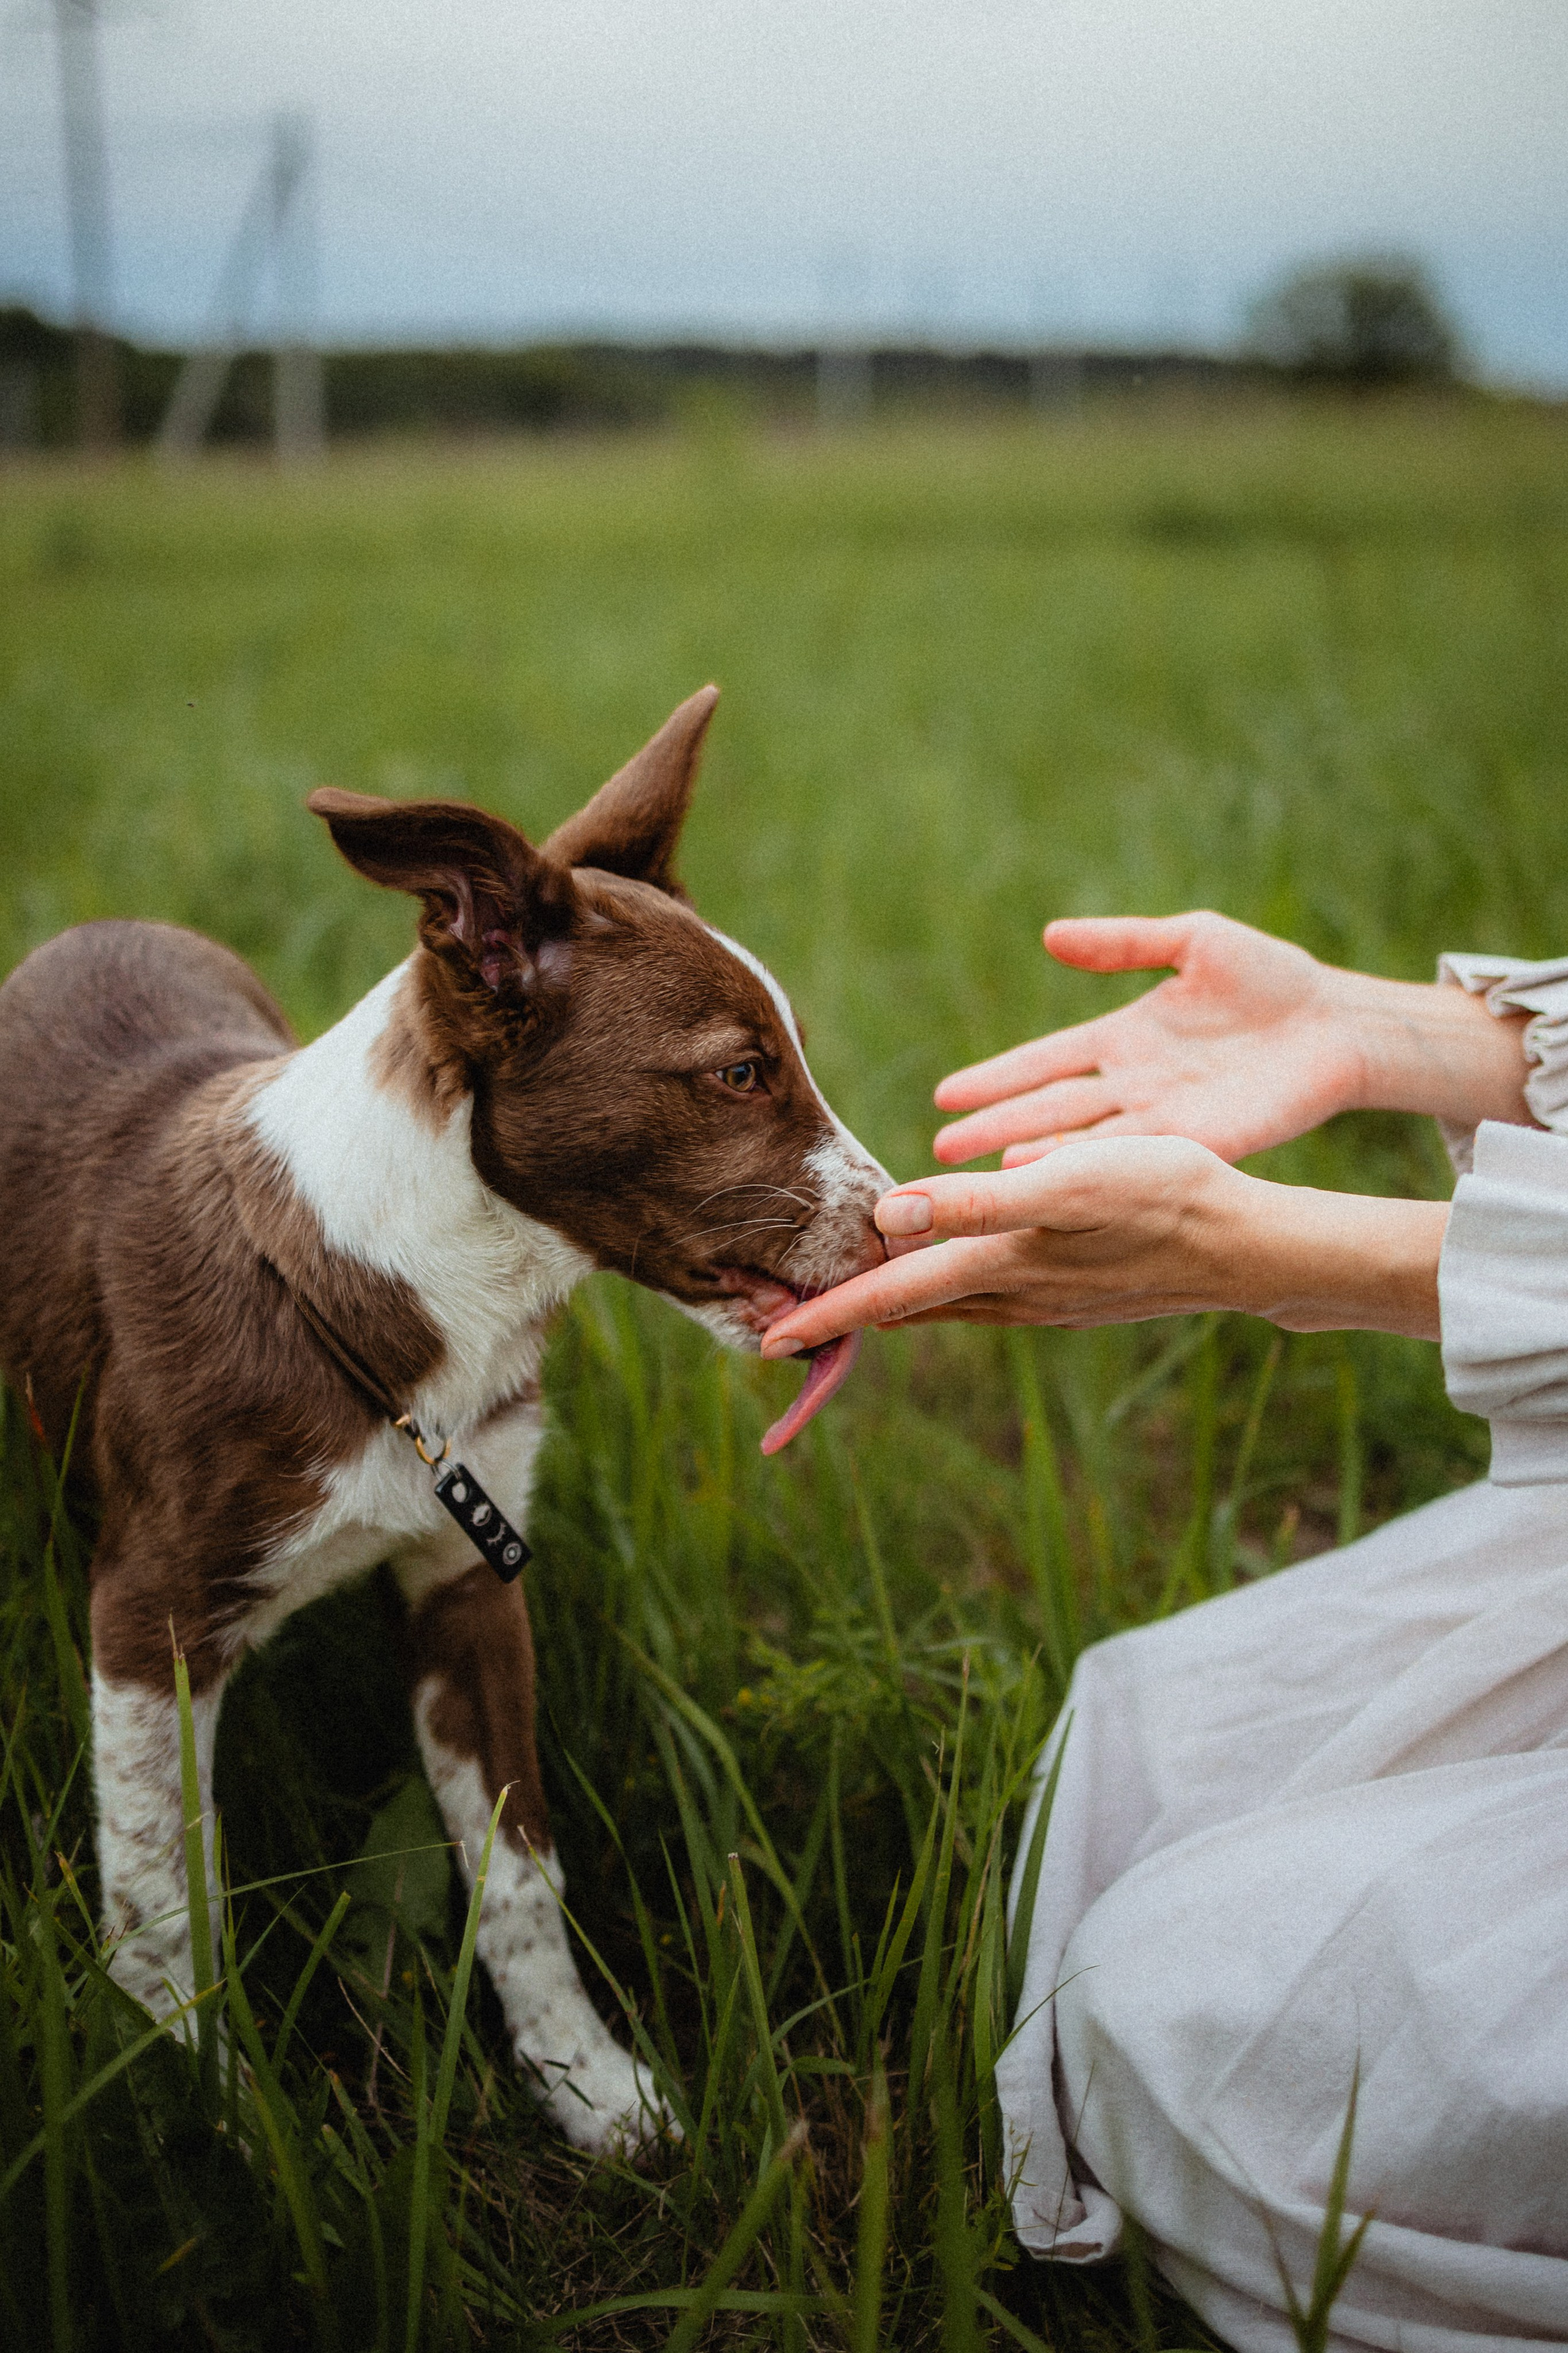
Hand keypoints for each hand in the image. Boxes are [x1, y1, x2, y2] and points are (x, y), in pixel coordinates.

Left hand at [758, 1138, 1447, 1350]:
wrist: (1243, 1245)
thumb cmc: (1160, 1198)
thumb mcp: (1065, 1186)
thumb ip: (976, 1203)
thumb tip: (888, 1217)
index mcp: (996, 1267)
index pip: (889, 1299)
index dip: (823, 1317)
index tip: (762, 1340)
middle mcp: (1008, 1295)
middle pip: (903, 1312)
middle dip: (840, 1316)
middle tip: (773, 1316)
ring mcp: (1038, 1301)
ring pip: (939, 1308)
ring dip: (884, 1307)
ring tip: (833, 1298)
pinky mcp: (1064, 1292)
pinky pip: (978, 1299)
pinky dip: (935, 1293)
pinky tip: (932, 1274)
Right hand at [930, 911, 1530, 1167]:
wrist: (1339, 1022)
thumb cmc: (1271, 977)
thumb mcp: (1193, 942)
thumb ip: (1123, 945)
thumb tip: (1050, 937)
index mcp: (1124, 1037)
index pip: (1044, 1061)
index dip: (996, 1078)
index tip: (945, 1095)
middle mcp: (1133, 1084)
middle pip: (1050, 1109)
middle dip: (995, 1129)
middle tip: (938, 1152)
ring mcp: (1162, 1119)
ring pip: (1083, 1143)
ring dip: (1032, 1158)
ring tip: (982, 1174)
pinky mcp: (1199, 1143)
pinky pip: (1135, 1160)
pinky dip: (1093, 1172)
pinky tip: (1054, 1182)